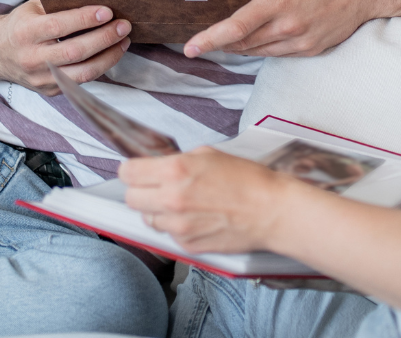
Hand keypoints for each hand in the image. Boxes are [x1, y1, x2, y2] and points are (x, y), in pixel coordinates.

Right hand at [0, 0, 131, 94]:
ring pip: (82, 73)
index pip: (58, 26)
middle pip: (74, 52)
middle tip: (124, 26)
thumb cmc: (20, 24)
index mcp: (25, 33)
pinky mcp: (49, 90)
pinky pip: (80, 82)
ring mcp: (40, 78)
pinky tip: (111, 54)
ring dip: (109, 57)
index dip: (84, 19)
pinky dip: (99, 67)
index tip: (107, 12)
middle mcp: (31, 58)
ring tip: (124, 41)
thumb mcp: (31, 9)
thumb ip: (56, 4)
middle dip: (104, 38)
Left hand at [120, 147, 305, 253]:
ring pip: (147, 219)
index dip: (132, 170)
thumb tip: (159, 166)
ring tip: (181, 205)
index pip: (128, 172)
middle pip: (131, 198)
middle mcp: (171, 199)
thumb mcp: (209, 155)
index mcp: (175, 170)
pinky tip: (195, 218)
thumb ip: (178, 161)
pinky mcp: (187, 246)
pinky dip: (175, 227)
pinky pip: (167, 235)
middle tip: (157, 188)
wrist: (272, 211)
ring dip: (157, 212)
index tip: (137, 172)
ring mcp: (178, 226)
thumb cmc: (248, 180)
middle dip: (141, 191)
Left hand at [183, 0, 384, 57]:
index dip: (209, 39)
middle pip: (242, 43)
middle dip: (221, 42)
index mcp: (278, 0)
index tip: (191, 47)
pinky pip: (277, 53)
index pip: (235, 27)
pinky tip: (260, 34)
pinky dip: (263, 46)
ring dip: (240, 45)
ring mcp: (301, 41)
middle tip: (204, 35)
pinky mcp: (311, 50)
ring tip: (229, 35)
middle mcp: (288, 26)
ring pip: (258, 51)